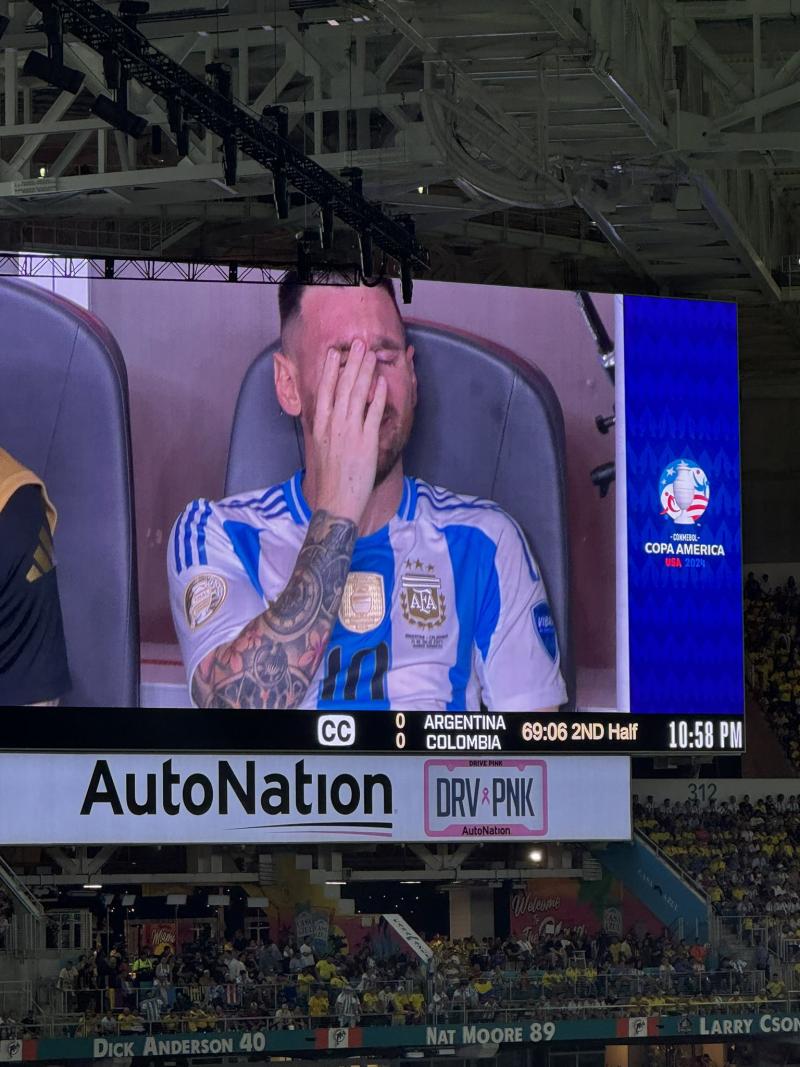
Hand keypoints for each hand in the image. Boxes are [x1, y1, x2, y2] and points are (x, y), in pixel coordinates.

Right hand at [310, 338, 386, 524]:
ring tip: (371, 355)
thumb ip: (327, 429)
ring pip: (358, 394)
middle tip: (358, 344)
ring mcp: (350, 432)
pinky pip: (373, 413)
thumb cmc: (330, 478)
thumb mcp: (322, 448)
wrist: (336, 501)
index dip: (330, 370)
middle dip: (352, 363)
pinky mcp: (366, 442)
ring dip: (365, 372)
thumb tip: (331, 414)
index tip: (334, 353)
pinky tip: (382, 382)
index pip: (324, 390)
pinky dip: (378, 396)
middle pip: (343, 386)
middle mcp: (333, 425)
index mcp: (320, 426)